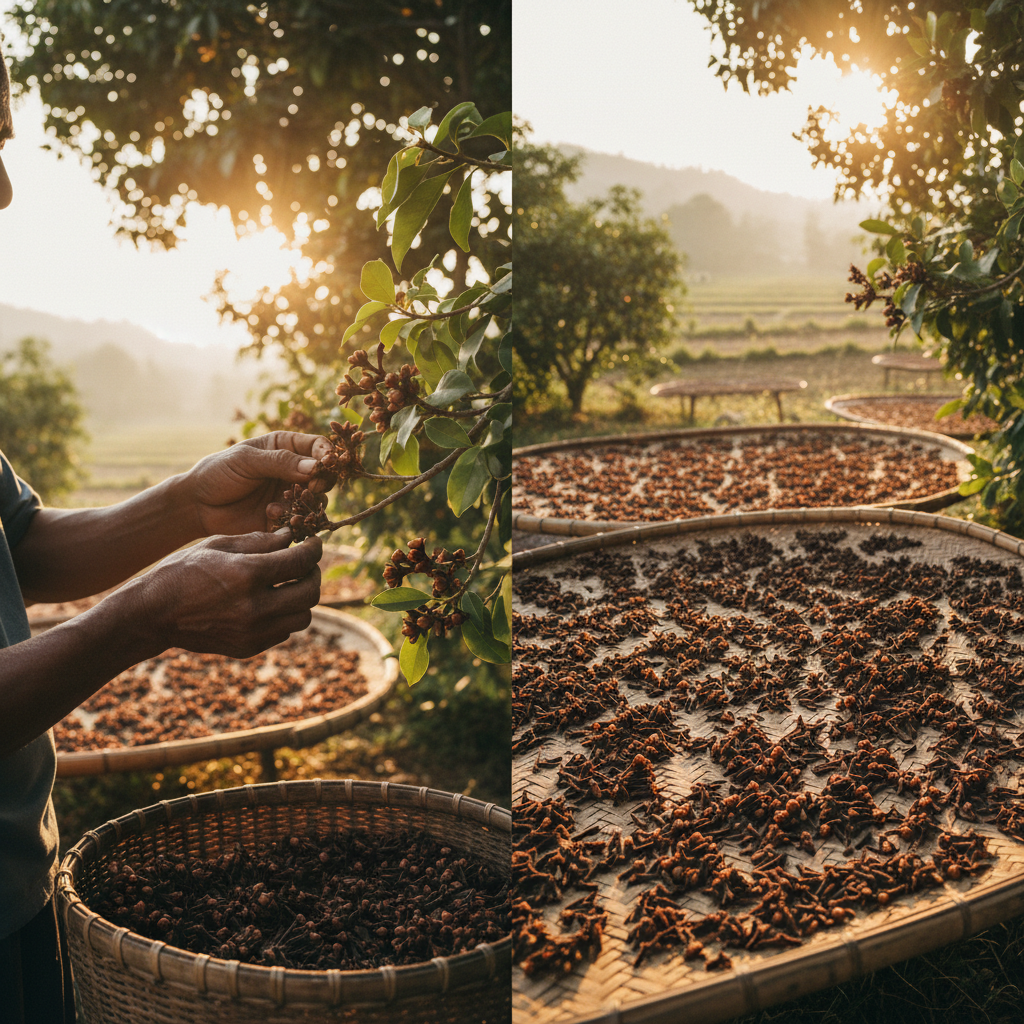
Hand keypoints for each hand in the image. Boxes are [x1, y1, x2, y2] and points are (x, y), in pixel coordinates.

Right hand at [128, 529, 322, 658]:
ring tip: (289, 584)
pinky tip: (270, 602)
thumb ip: (259, 541)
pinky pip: (284, 632)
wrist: (153, 615)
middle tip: (306, 564)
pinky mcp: (249, 648)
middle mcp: (254, 607)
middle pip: (310, 593)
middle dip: (313, 574)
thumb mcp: (217, 545)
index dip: (314, 549)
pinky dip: (285, 616)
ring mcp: (253, 632)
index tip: (314, 543)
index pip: (301, 562)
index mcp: (246, 575)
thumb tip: (292, 536)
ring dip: (302, 599)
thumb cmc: (183, 572)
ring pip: (303, 617)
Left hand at [187, 431, 332, 536]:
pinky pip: (302, 520)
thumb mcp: (247, 460)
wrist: (197, 506)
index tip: (325, 465)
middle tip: (313, 487)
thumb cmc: (218, 473)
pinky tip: (271, 515)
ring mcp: (289, 495)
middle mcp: (292, 470)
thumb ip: (281, 462)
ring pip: (317, 499)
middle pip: (324, 474)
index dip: (326, 454)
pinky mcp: (284, 518)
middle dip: (323, 481)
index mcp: (284, 447)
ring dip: (306, 502)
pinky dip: (293, 519)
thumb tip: (316, 467)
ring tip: (281, 503)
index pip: (317, 446)